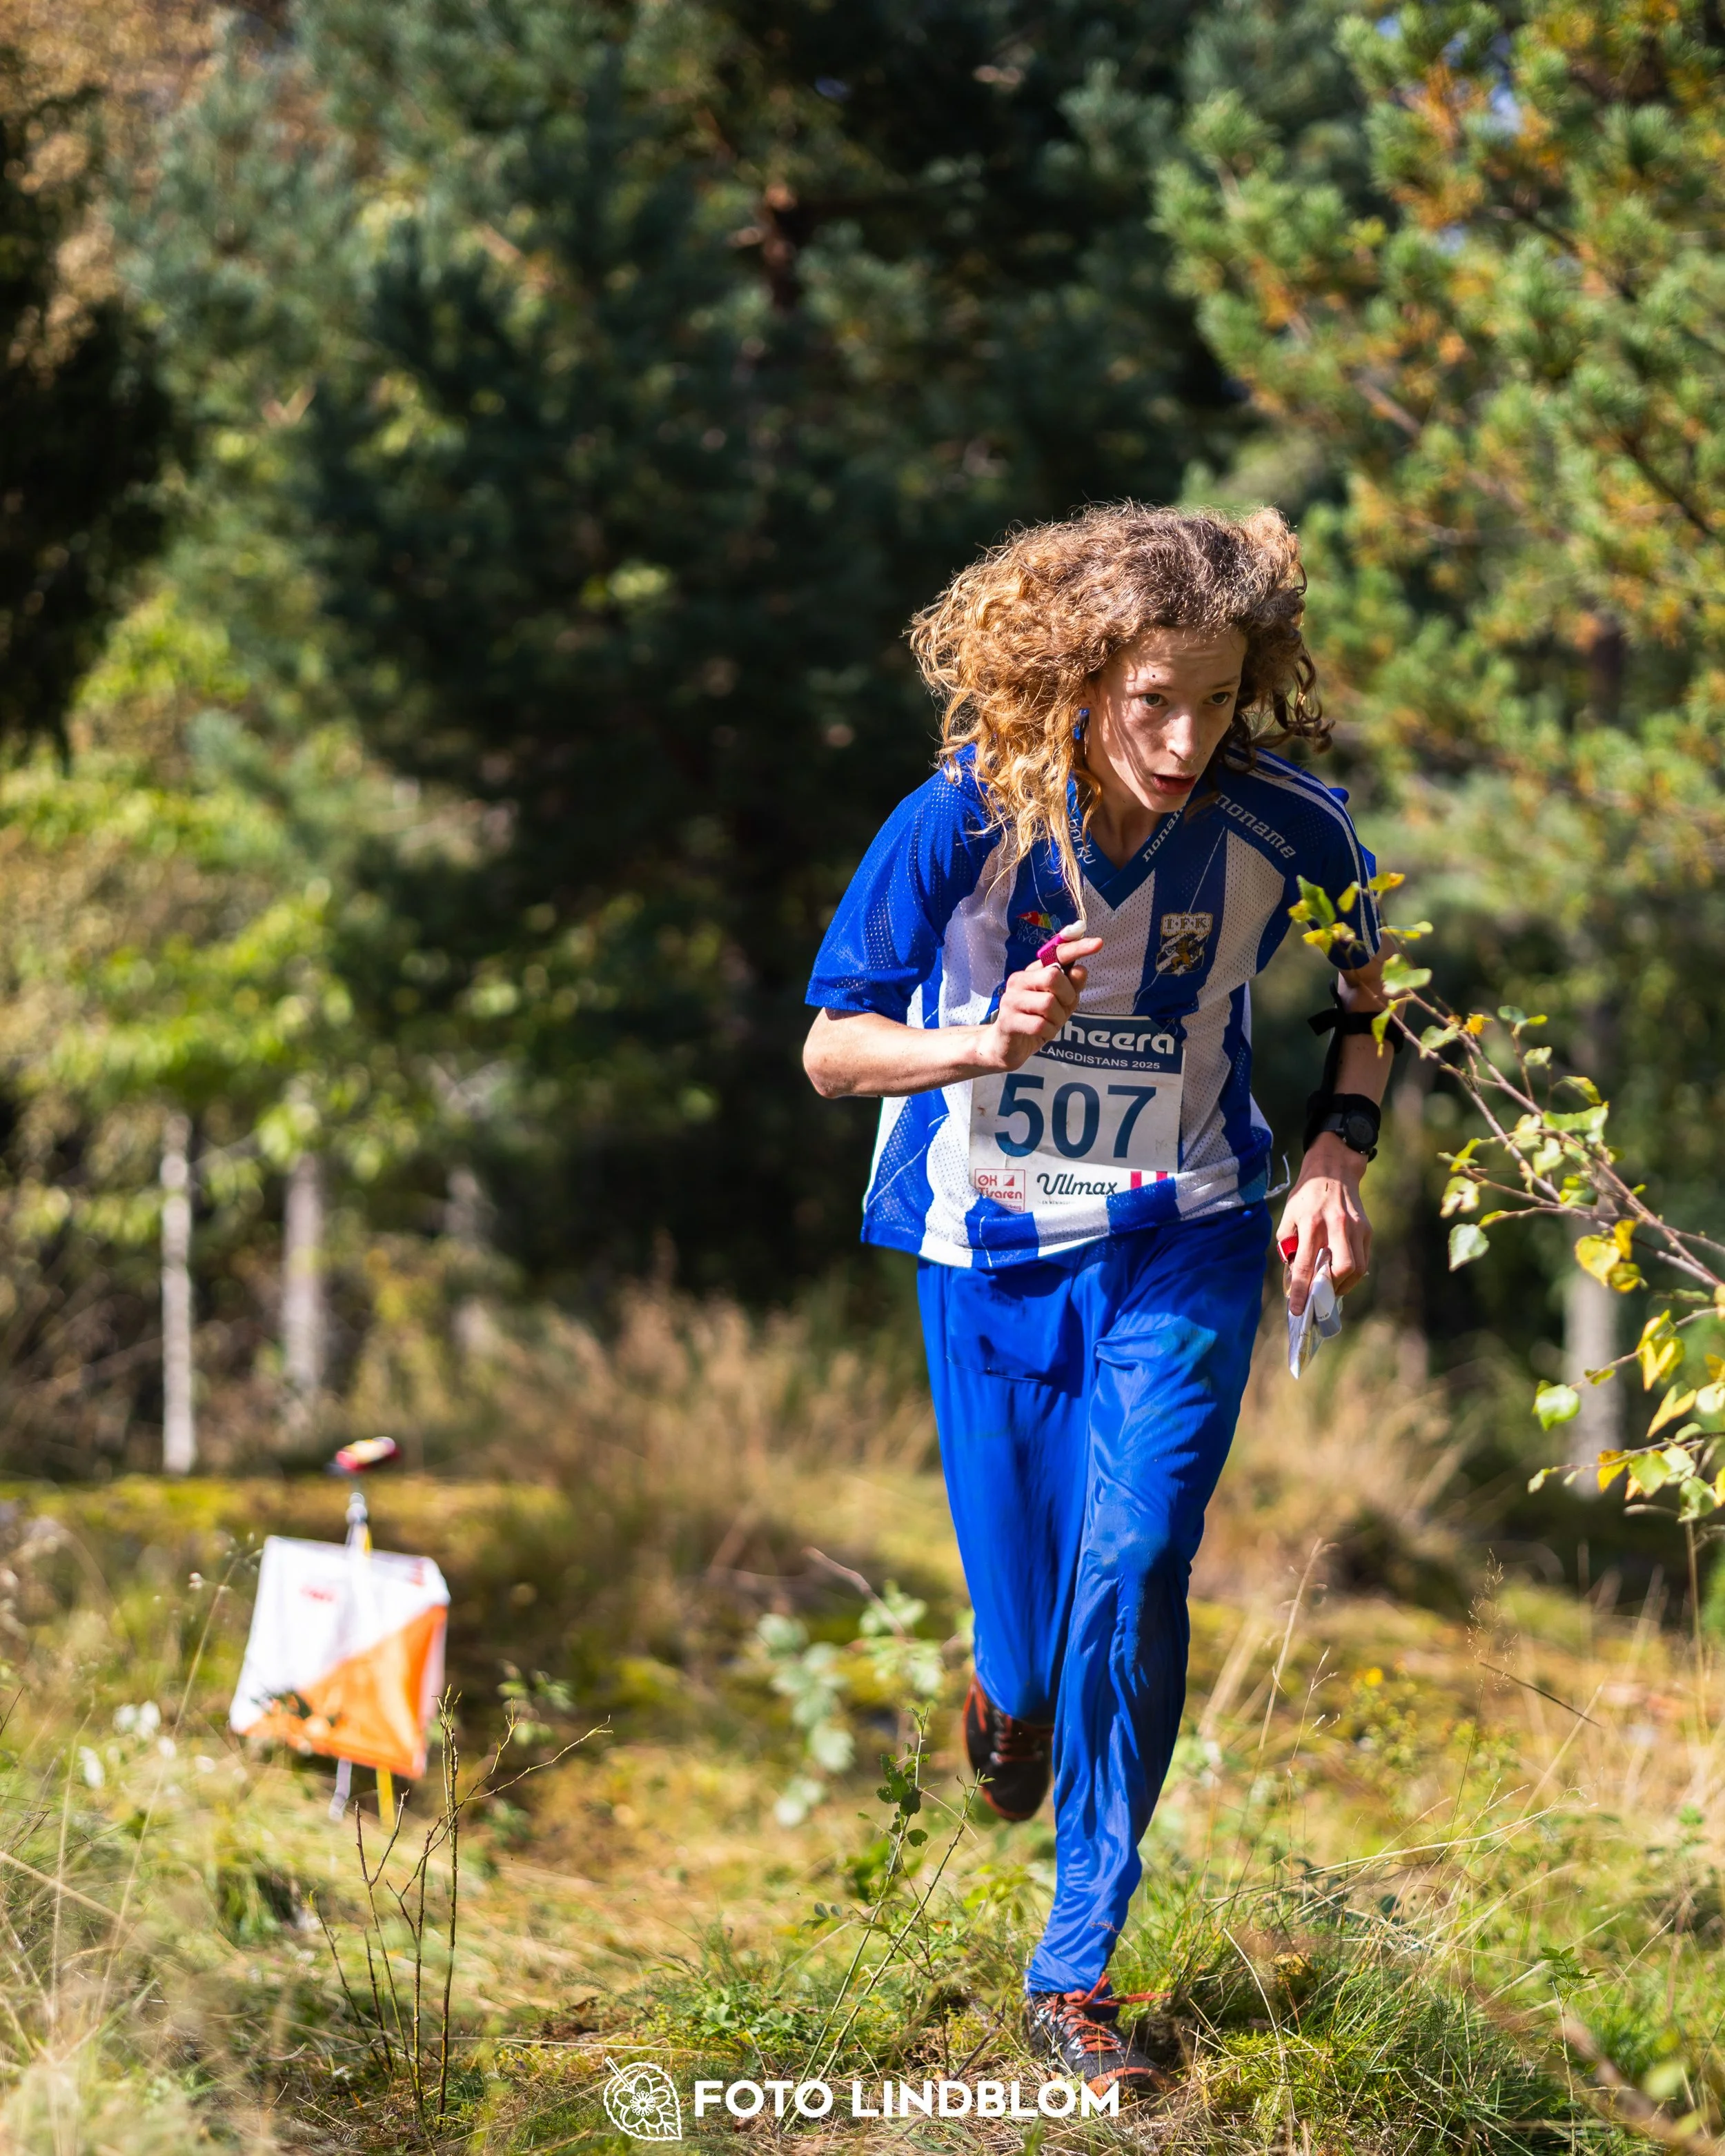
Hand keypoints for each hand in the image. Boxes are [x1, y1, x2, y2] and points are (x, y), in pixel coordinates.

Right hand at [982, 936, 1103, 1071]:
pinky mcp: (1008, 1021)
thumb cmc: (1036, 1019)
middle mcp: (1019, 981)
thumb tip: (1081, 969)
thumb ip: (1071, 985)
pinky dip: (1049, 1032)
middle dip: (1067, 995)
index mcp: (1032, 972)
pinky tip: (1042, 1033)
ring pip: (1048, 1003)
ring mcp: (1011, 1000)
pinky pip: (1040, 1025)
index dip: (1077, 948)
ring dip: (1058, 1018)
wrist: (1007, 1045)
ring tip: (1050, 1023)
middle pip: (1052, 976)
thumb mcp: (1061, 1002)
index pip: (1056, 954)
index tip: (1098, 943)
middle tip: (1063, 1006)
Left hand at [1277, 1133, 1372, 1314]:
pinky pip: (1363, 1260)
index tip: (1297, 1310)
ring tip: (1329, 1287)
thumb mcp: (1288, 1216)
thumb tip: (1294, 1275)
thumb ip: (1288, 1245)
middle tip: (1318, 1295)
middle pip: (1341, 1269)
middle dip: (1330, 1289)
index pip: (1306, 1265)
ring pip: (1357, 1268)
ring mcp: (1356, 1228)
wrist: (1333, 1170)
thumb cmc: (1306, 1196)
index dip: (1301, 1291)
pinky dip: (1352, 1274)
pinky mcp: (1367, 1230)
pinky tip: (1340, 1274)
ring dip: (1343, 1285)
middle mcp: (1336, 1226)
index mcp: (1311, 1223)